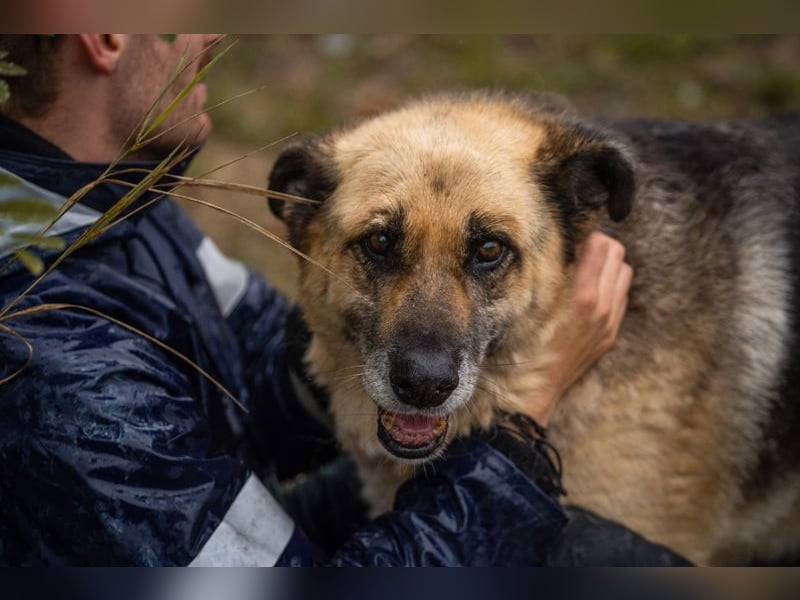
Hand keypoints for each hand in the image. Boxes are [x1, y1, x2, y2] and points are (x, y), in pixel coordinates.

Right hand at [518, 231, 632, 426]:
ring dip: (610, 264)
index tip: (574, 236)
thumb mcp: (535, 306)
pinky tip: (592, 289)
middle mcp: (603, 310)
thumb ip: (554, 277)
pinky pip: (622, 296)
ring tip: (588, 265)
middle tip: (582, 246)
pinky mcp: (611, 334)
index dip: (587, 236)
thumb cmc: (526, 345)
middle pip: (618, 255)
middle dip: (602, 245)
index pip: (601, 248)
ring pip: (625, 273)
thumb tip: (566, 250)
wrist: (538, 387)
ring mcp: (610, 323)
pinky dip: (611, 285)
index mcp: (583, 299)